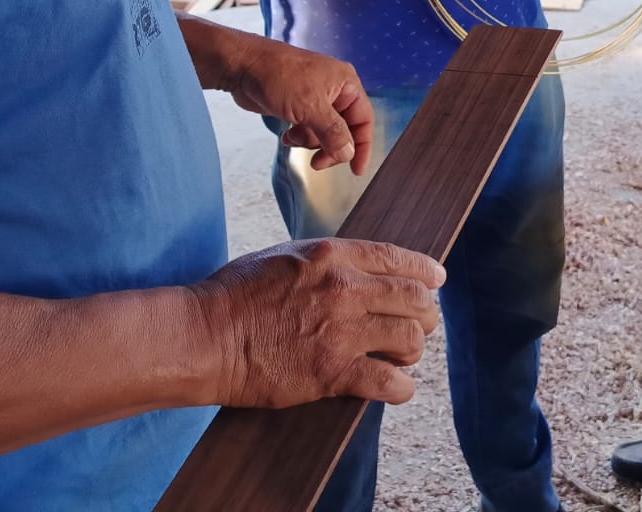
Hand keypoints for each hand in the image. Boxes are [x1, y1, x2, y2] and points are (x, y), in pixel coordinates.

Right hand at [189, 238, 443, 407]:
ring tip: (404, 355)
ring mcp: (340, 331)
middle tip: (424, 323)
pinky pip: (389, 382)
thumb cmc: (235, 294)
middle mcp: (343, 288)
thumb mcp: (284, 255)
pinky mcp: (332, 372)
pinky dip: (401, 387)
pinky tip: (396, 387)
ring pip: (409, 339)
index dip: (425, 270)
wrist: (205, 337)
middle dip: (426, 312)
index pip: (397, 258)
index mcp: (332, 255)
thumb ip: (326, 258)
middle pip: (413, 298)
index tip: (437, 279)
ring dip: (413, 349)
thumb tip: (358, 266)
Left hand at [228, 37, 374, 174]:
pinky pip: (308, 129)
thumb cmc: (278, 75)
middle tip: (317, 162)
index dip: (363, 145)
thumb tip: (348, 153)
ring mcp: (315, 98)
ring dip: (310, 141)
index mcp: (346, 83)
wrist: (243, 66)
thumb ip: (333, 133)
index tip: (356, 169)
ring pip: (324, 133)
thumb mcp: (311, 107)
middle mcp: (334, 90)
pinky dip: (299, 136)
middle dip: (330, 147)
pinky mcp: (298, 105)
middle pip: (344, 130)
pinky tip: (287, 135)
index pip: (364, 119)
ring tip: (293, 137)